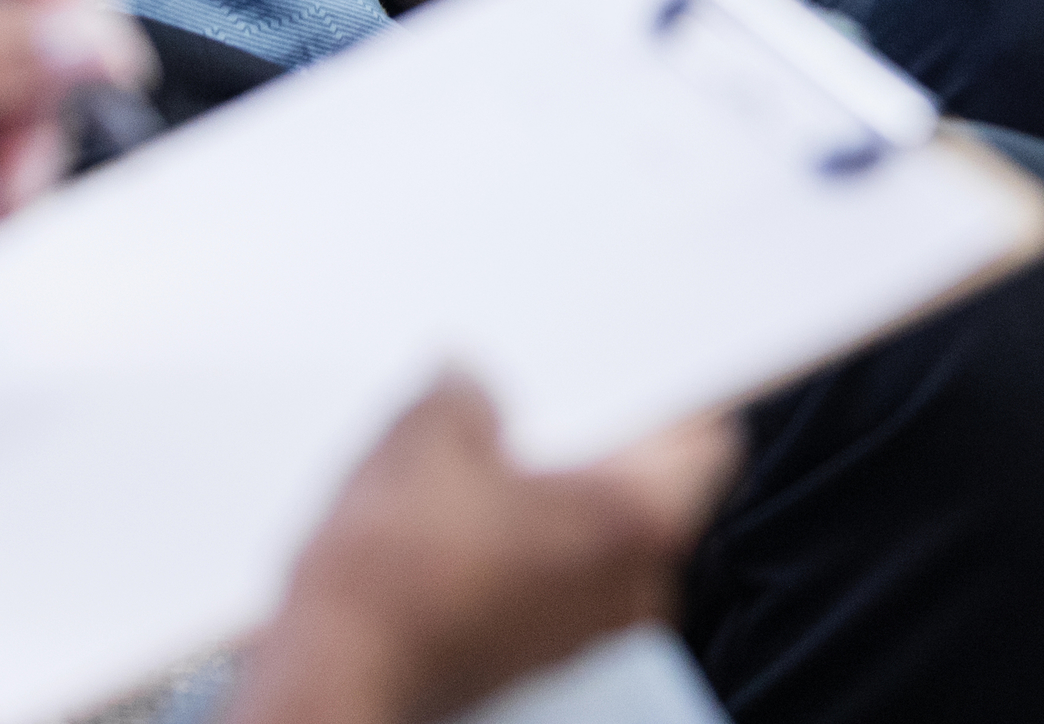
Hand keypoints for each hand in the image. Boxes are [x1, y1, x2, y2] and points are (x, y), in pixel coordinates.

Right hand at [230, 378, 738, 723]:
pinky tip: (461, 524)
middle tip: (535, 401)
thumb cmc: (390, 580)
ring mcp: (594, 636)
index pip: (706, 438)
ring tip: (480, 461)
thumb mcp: (422, 438)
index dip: (674, 389)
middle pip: (650, 489)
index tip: (646, 362)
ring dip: (555, 501)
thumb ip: (466, 393)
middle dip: (595, 444)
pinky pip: (561, 582)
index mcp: (635, 520)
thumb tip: (469, 386)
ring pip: (600, 539)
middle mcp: (636, 587)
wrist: (336, 681)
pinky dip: (528, 549)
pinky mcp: (545, 662)